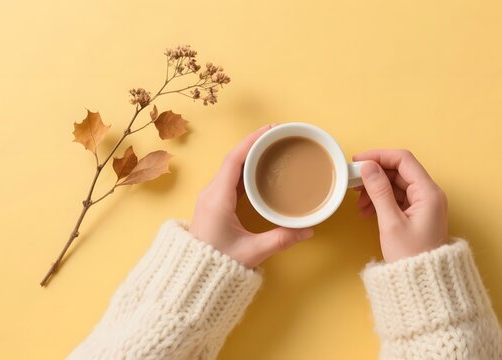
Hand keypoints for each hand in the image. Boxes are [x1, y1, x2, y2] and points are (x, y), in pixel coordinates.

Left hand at [191, 125, 313, 267]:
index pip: (234, 160)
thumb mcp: (253, 252)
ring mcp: (210, 199)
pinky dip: (245, 170)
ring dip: (249, 157)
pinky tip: (259, 170)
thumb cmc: (217, 266)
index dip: (251, 141)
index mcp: (217, 198)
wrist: (193, 280)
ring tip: (271, 148)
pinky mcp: (213, 206)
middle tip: (277, 136)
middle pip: (233, 160)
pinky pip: (230, 180)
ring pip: (231, 169)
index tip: (269, 130)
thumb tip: (308, 230)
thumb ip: (281, 239)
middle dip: (254, 145)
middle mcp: (211, 194)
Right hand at [353, 150, 448, 261]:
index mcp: (429, 192)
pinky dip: (381, 201)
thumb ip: (379, 191)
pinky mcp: (417, 214)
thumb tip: (368, 167)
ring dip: (376, 189)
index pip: (403, 160)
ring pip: (396, 184)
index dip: (379, 156)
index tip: (358, 160)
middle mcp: (429, 194)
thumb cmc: (411, 258)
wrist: (424, 285)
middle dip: (375, 175)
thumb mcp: (391, 222)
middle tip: (354, 182)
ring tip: (359, 203)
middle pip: (399, 171)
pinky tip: (367, 211)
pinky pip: (397, 198)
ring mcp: (424, 204)